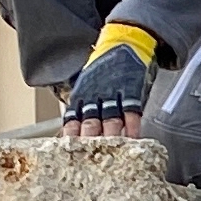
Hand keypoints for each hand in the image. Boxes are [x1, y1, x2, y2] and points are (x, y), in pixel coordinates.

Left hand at [61, 20, 160, 143]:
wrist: (124, 41)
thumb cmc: (106, 65)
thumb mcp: (88, 82)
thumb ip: (84, 103)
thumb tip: (75, 126)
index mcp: (83, 94)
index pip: (73, 119)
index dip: (70, 136)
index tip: (67, 151)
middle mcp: (96, 95)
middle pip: (90, 123)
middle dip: (88, 142)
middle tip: (87, 159)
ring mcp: (114, 93)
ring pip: (109, 120)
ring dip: (109, 137)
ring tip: (109, 155)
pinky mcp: (131, 91)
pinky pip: (131, 112)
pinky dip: (132, 127)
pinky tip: (132, 139)